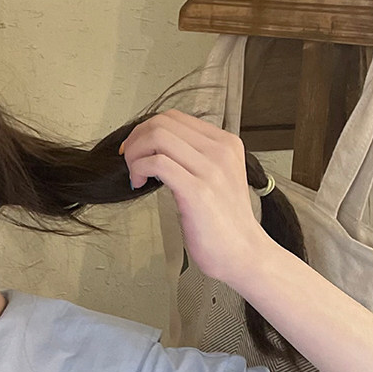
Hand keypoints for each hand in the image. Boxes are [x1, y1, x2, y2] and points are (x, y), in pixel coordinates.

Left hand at [119, 109, 269, 285]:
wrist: (244, 254)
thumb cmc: (225, 224)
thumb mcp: (217, 179)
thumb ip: (196, 160)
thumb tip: (160, 151)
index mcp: (226, 144)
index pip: (176, 117)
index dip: (147, 129)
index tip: (136, 150)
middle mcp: (220, 150)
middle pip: (163, 122)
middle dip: (136, 140)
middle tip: (128, 161)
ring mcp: (211, 169)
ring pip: (158, 138)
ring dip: (135, 154)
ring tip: (134, 175)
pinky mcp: (198, 190)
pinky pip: (157, 163)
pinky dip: (139, 170)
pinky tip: (139, 185)